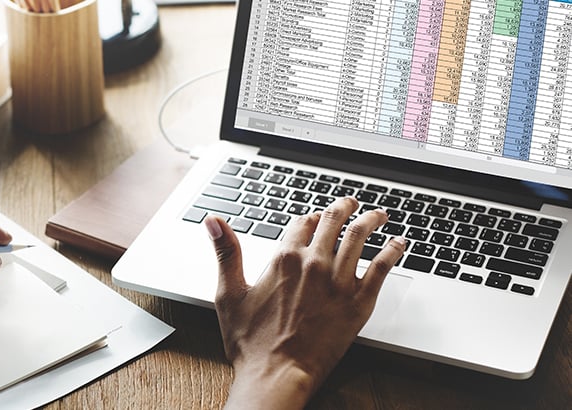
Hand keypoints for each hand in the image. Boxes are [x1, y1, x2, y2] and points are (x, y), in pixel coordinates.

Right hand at [205, 197, 404, 408]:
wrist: (277, 375)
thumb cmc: (251, 342)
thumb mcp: (229, 293)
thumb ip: (226, 252)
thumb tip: (213, 221)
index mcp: (284, 259)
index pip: (302, 222)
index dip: (309, 217)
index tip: (315, 217)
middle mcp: (313, 264)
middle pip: (333, 221)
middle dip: (344, 207)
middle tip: (351, 203)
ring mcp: (338, 282)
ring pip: (360, 236)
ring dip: (371, 219)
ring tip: (378, 214)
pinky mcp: (358, 302)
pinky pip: (382, 267)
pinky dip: (393, 250)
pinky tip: (399, 244)